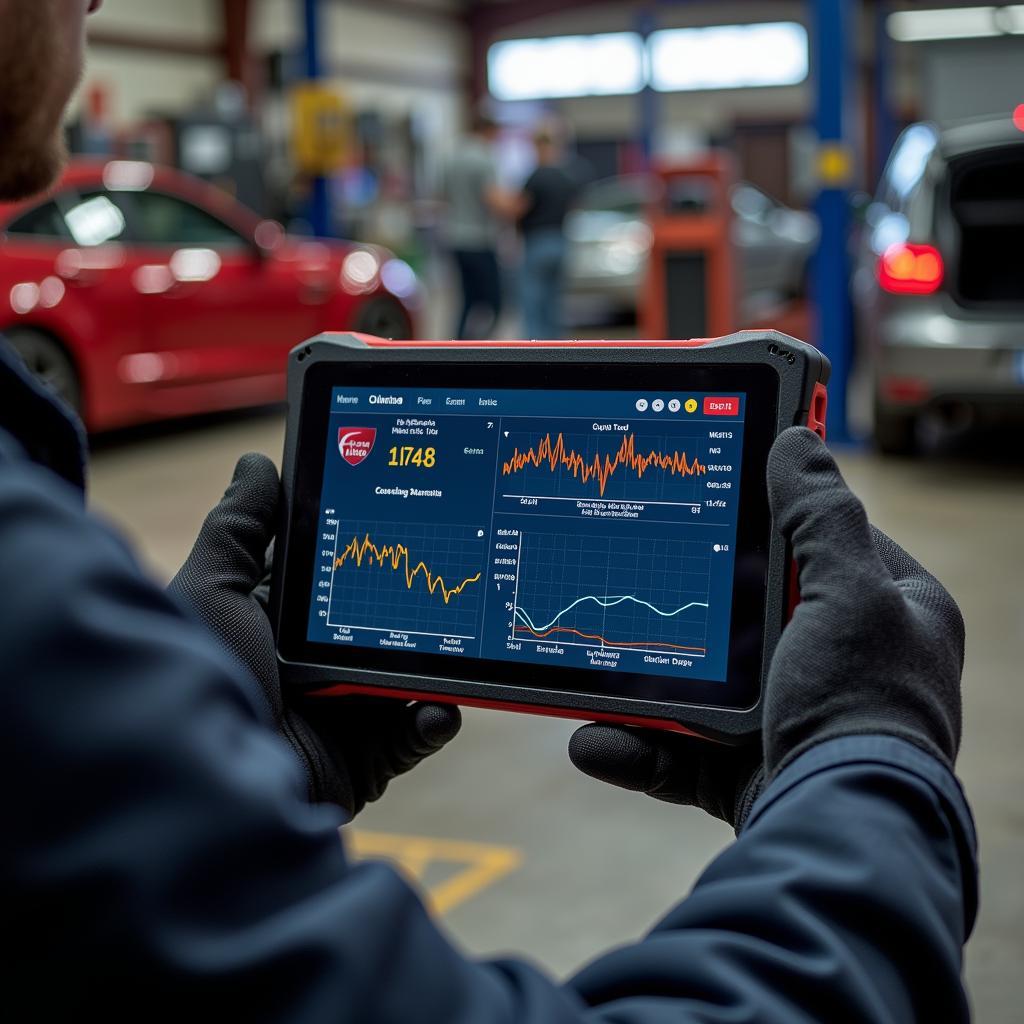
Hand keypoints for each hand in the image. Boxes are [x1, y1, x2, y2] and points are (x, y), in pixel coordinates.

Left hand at [168, 454, 460, 817]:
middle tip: (455, 579)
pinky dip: (433, 720)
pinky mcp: (368, 755)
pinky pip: (417, 731)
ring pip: (411, 674)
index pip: (339, 574)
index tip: (409, 518)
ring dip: (437, 664)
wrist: (212, 782)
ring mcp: (345, 708)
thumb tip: (259, 462)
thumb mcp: (214, 590)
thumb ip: (241, 527)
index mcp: (283, 622)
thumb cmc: (205, 678)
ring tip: (459, 648)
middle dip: (417, 606)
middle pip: (385, 621)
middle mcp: (317, 663)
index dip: (371, 548)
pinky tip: (433, 710)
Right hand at [570, 427, 963, 827]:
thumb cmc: (861, 705)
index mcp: (884, 613)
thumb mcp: (849, 593)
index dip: (772, 513)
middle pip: (745, 613)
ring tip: (586, 674)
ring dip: (639, 687)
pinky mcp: (749, 767)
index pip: (823, 541)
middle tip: (637, 573)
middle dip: (687, 606)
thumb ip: (819, 515)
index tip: (712, 491)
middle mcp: (839, 662)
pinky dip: (636, 747)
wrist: (839, 831)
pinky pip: (681, 749)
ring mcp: (789, 715)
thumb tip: (797, 439)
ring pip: (700, 682)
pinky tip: (594, 742)